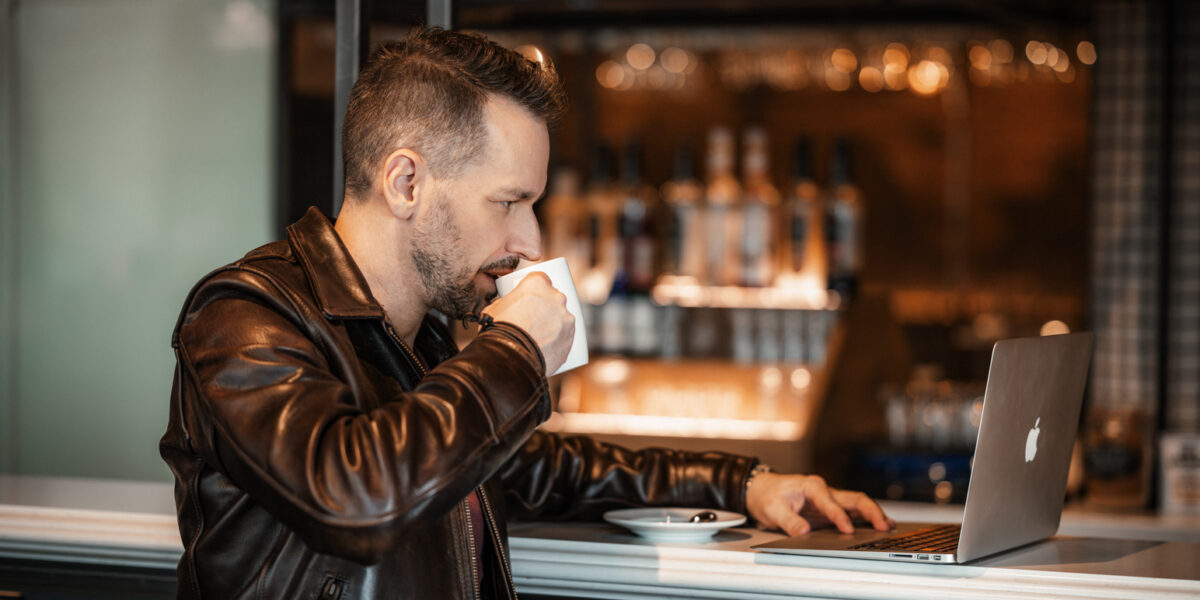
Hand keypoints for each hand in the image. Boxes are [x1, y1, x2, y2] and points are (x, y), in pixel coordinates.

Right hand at [481, 272, 573, 374]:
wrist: (508, 357)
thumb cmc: (498, 330)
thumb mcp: (494, 308)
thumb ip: (508, 302)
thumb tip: (508, 307)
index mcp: (537, 283)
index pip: (540, 280)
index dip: (533, 290)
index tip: (528, 299)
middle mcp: (556, 297)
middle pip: (553, 299)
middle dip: (545, 308)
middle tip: (532, 320)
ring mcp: (566, 318)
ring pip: (561, 318)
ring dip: (553, 325)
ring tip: (537, 339)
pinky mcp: (570, 338)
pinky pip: (565, 337)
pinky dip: (557, 341)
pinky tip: (544, 349)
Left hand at [745, 472, 894, 535]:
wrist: (763, 491)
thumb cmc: (768, 496)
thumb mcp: (773, 509)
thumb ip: (789, 521)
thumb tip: (803, 532)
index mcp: (811, 486)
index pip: (830, 502)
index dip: (839, 517)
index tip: (847, 530)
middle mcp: (824, 490)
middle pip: (854, 499)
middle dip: (871, 511)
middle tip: (883, 526)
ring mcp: (830, 500)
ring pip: (858, 505)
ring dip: (873, 514)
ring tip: (888, 527)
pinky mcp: (830, 509)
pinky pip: (853, 513)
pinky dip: (866, 519)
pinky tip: (878, 527)